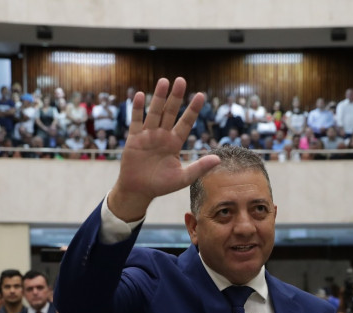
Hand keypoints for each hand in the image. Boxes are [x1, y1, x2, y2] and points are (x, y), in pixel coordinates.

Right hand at [107, 77, 220, 221]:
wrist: (138, 191)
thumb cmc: (160, 185)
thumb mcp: (183, 178)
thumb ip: (199, 168)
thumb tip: (218, 159)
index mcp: (174, 143)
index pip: (186, 122)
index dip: (193, 109)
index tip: (201, 95)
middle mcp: (162, 135)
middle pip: (170, 112)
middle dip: (175, 97)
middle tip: (181, 80)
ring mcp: (148, 135)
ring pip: (154, 113)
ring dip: (158, 97)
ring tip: (164, 81)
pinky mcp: (134, 139)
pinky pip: (136, 121)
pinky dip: (138, 109)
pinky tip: (141, 95)